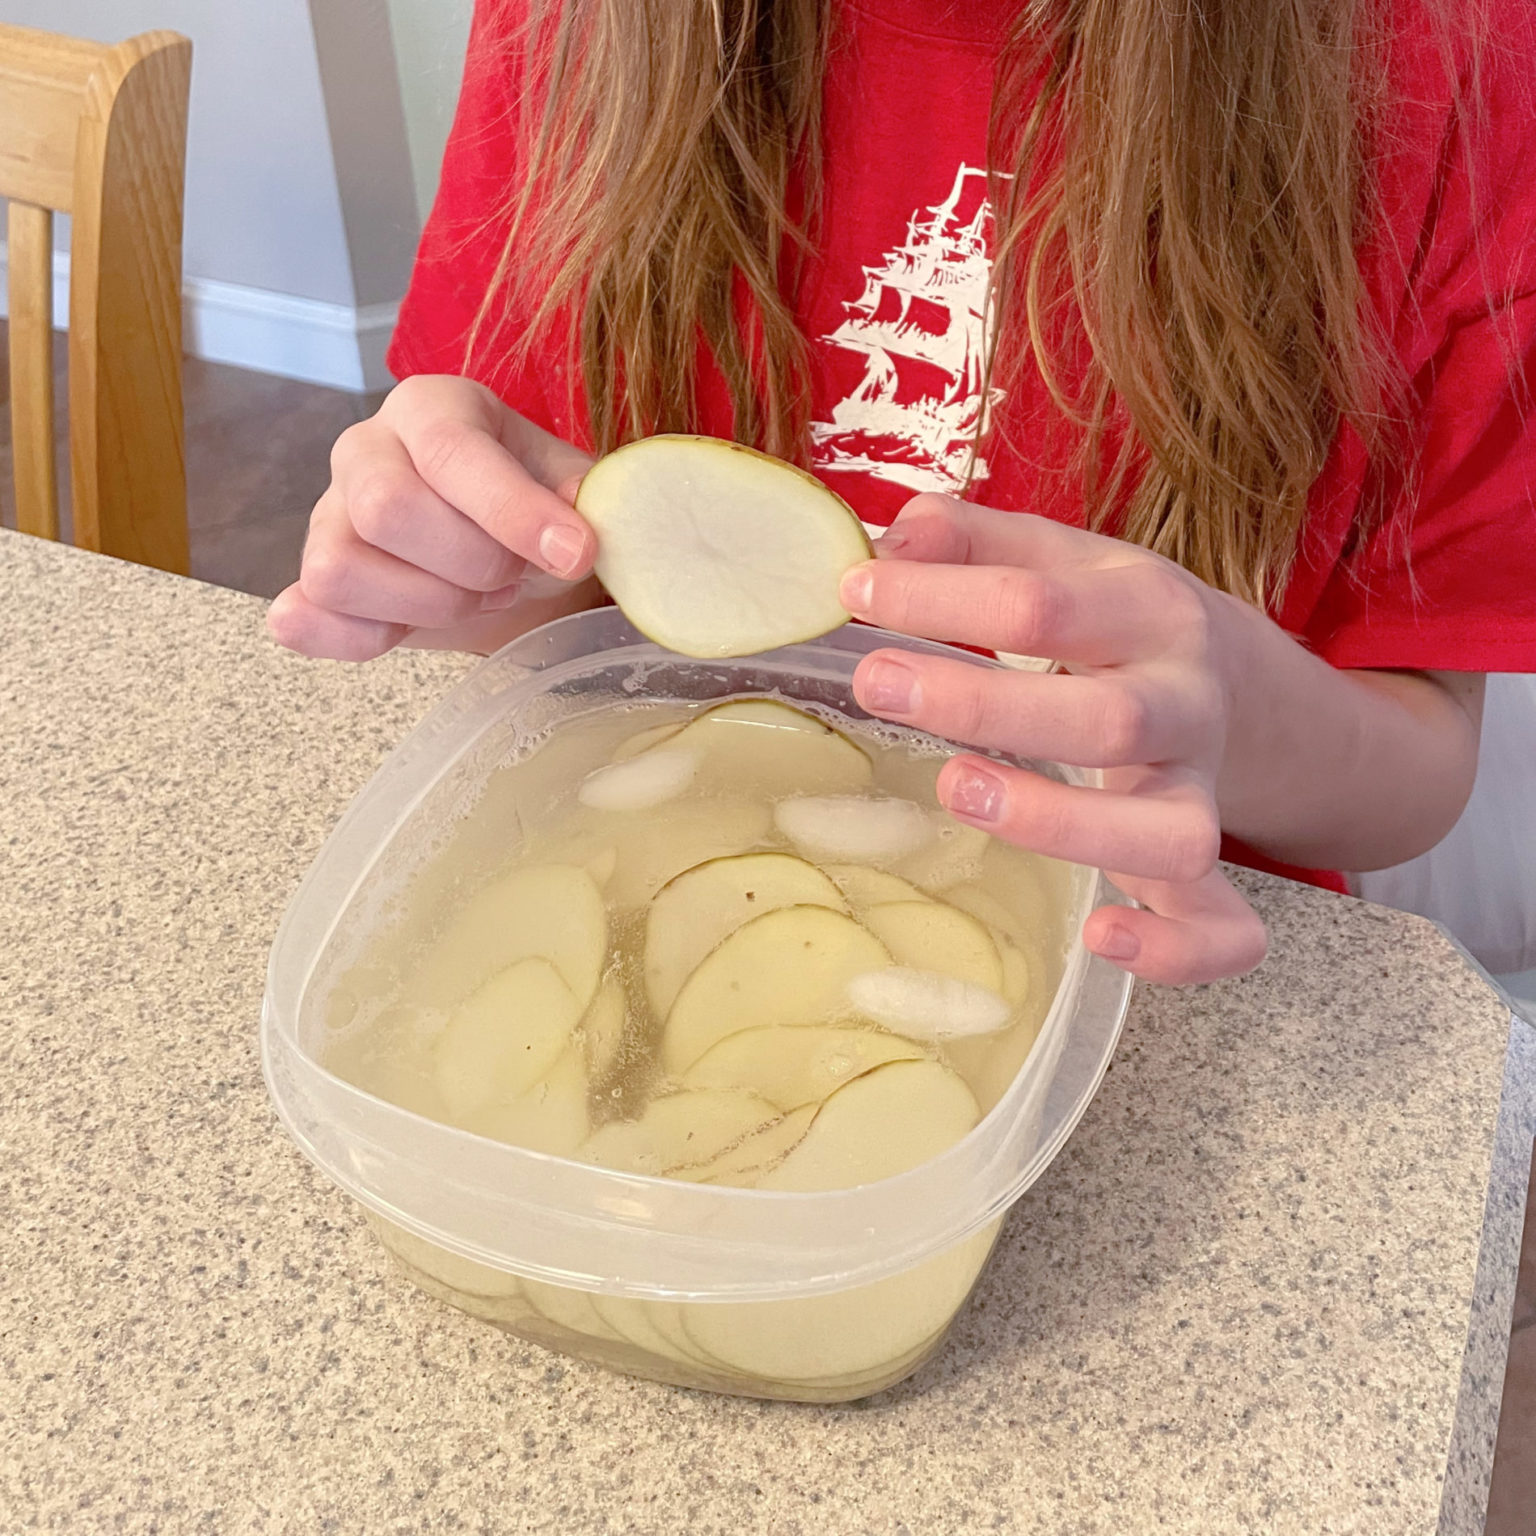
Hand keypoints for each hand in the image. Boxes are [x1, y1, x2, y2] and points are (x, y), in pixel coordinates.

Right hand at [268, 375, 598, 659]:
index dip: (513, 510)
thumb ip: (576, 495)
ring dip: (428, 604)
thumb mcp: (564, 484)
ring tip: (475, 597)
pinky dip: (358, 637)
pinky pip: (306, 617)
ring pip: (340, 569)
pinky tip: (410, 628)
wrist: (497, 547)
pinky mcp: (312, 581)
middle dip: (471, 563)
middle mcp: (365, 449)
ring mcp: (326, 515)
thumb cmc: (525, 505)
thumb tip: (576, 519)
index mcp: (430, 408)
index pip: (450, 451)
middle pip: (386, 508)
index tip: (575, 553)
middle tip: (514, 576)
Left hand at [838, 493, 1269, 985]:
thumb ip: (979, 542)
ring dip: (1066, 825)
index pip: (1045, 601)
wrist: (1246, 682)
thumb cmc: (1117, 624)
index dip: (944, 594)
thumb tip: (890, 533)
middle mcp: (1186, 704)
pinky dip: (1178, 948)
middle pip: (1108, 717)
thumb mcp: (1064, 562)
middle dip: (987, 704)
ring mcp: (1201, 794)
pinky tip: (1100, 934)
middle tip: (877, 682)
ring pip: (1171, 833)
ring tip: (956, 790)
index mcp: (1149, 613)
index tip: (854, 590)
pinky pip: (1224, 928)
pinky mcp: (1209, 873)